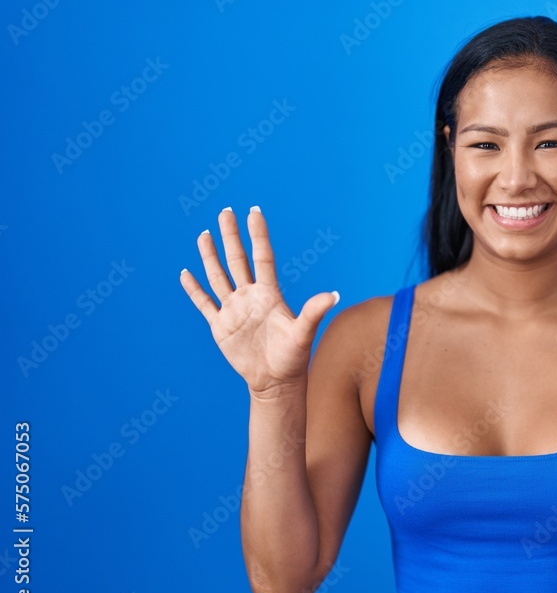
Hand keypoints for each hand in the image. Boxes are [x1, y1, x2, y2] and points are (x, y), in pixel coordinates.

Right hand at [179, 207, 339, 396]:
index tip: (253, 211)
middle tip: (225, 211)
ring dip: (210, 256)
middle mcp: (250, 297)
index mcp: (269, 294)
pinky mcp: (220, 325)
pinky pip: (204, 303)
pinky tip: (186, 273)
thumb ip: (314, 311)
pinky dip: (194, 289)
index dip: (258, 234)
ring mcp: (234, 309)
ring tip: (203, 234)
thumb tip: (334, 294)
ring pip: (218, 276)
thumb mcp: (303, 333)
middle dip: (231, 236)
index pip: (261, 257)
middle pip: (237, 260)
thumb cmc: (293, 357)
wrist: (275, 381)